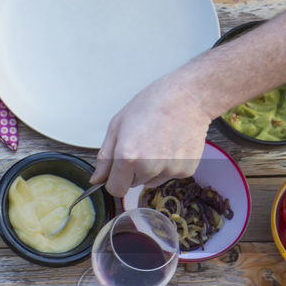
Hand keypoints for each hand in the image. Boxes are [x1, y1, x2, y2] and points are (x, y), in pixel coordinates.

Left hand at [90, 77, 210, 197]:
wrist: (188, 97)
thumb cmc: (152, 105)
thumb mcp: (117, 126)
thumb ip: (105, 157)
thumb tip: (97, 179)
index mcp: (127, 156)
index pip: (115, 189)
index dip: (114, 181)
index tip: (117, 172)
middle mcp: (149, 167)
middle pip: (133, 184)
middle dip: (132, 171)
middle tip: (141, 145)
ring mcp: (169, 169)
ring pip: (151, 181)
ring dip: (150, 169)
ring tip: (157, 143)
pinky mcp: (186, 170)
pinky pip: (169, 175)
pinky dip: (168, 165)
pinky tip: (170, 145)